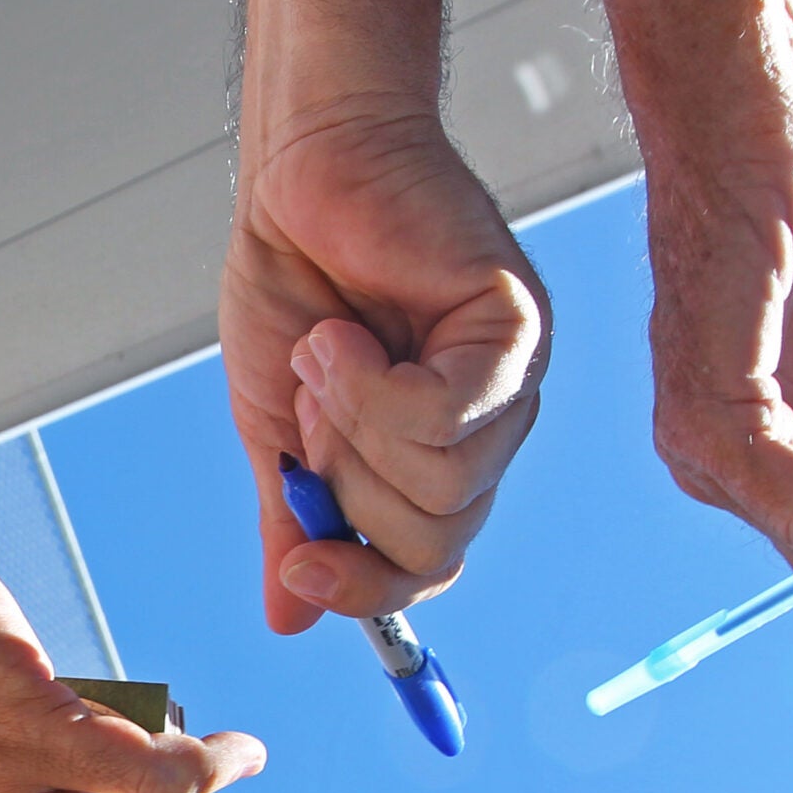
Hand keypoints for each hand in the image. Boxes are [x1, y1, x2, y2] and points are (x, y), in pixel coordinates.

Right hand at [222, 96, 547, 633]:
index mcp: (438, 459)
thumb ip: (293, 520)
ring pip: (440, 483)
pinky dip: (374, 389)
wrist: (301, 175)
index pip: (428, 566)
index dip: (364, 587)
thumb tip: (289, 618)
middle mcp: (489, 429)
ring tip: (326, 348)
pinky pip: (448, 416)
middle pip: (435, 541)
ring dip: (352, 425)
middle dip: (348, 488)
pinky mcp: (515, 326)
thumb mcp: (277, 428)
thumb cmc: (296, 283)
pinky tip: (341, 336)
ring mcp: (511, 381)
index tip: (301, 568)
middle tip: (313, 407)